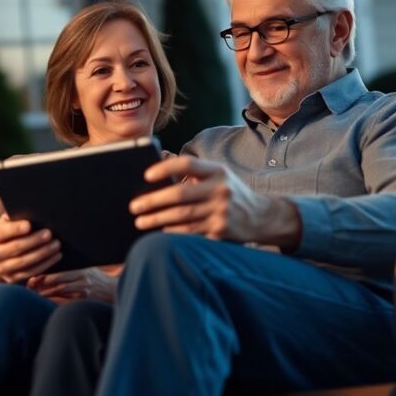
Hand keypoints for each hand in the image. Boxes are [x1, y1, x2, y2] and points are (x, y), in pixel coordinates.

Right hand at [0, 214, 61, 282]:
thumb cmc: (8, 233)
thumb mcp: (7, 223)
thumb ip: (15, 218)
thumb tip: (33, 213)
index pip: (2, 232)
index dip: (15, 229)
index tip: (29, 225)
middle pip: (15, 247)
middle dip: (34, 240)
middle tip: (49, 234)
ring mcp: (1, 269)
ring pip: (24, 262)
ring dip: (43, 253)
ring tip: (56, 245)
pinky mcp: (11, 279)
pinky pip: (30, 273)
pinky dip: (45, 264)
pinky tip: (56, 256)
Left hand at [26, 267, 117, 303]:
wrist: (117, 291)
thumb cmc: (102, 280)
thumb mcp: (90, 271)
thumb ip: (75, 273)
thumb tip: (56, 274)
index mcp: (84, 273)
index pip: (62, 275)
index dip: (47, 278)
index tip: (35, 279)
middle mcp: (84, 283)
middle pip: (60, 285)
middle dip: (44, 287)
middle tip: (30, 289)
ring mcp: (86, 294)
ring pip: (63, 295)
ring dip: (49, 295)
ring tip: (36, 296)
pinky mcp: (86, 303)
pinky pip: (69, 303)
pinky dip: (59, 303)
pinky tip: (49, 303)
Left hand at [129, 156, 301, 247]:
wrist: (262, 217)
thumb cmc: (230, 192)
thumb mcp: (217, 176)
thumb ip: (192, 172)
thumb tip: (156, 169)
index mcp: (218, 171)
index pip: (188, 164)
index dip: (165, 168)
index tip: (146, 176)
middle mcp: (221, 189)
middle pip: (180, 194)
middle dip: (153, 201)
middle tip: (133, 206)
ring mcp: (222, 212)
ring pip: (182, 216)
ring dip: (157, 219)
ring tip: (140, 221)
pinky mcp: (221, 232)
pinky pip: (190, 232)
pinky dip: (172, 231)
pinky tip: (159, 231)